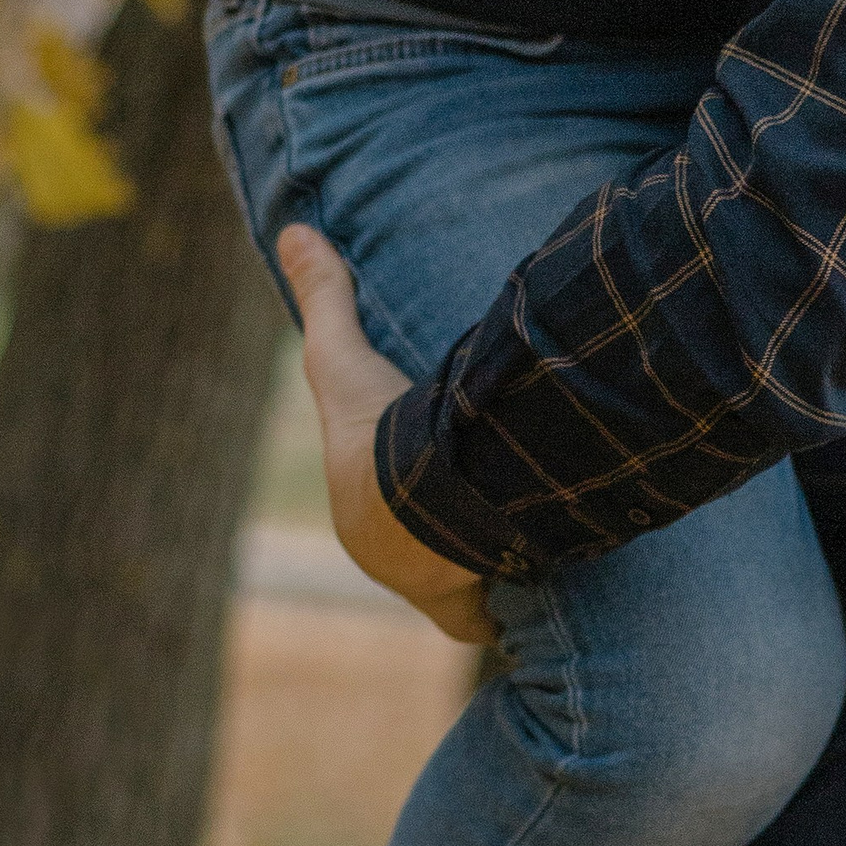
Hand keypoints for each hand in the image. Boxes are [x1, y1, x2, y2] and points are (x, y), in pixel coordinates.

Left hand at [276, 225, 497, 645]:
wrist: (421, 499)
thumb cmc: (377, 431)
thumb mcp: (342, 354)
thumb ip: (326, 294)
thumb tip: (294, 227)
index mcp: (362, 517)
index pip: (380, 516)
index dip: (406, 499)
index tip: (437, 476)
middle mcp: (394, 565)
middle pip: (426, 558)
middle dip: (453, 537)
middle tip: (494, 501)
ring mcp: (436, 591)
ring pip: (465, 586)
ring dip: (489, 570)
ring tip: (531, 536)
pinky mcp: (475, 610)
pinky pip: (495, 617)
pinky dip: (515, 606)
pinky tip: (551, 586)